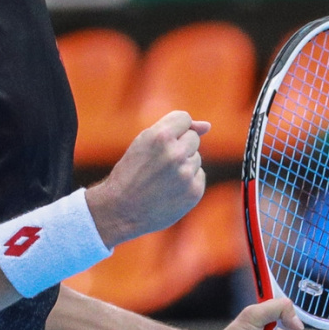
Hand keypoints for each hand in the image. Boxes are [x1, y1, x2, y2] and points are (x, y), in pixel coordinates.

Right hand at [86, 111, 210, 247]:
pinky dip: (187, 181)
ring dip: (183, 165)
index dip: (174, 128)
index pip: (184, 118)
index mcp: (160, 137)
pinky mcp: (194, 191)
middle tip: (159, 163)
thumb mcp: (144, 143)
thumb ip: (174, 128)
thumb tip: (208, 126)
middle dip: (180, 146)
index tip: (162, 141)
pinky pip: (198, 175)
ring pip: (196, 158)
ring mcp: (186, 174)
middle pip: (193, 138)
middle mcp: (175, 154)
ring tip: (161, 179)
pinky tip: (169, 190)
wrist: (120, 211)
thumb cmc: (130, 172)